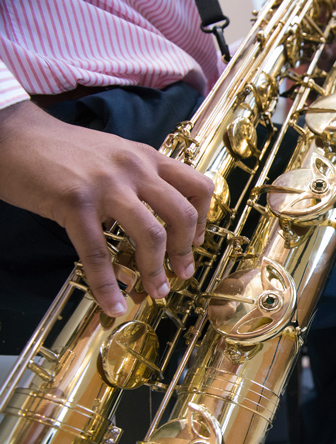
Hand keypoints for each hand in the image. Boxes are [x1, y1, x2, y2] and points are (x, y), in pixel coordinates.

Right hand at [0, 101, 213, 316]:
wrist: (12, 134)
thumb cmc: (62, 150)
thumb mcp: (114, 155)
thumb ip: (139, 179)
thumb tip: (156, 217)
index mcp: (147, 158)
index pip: (198, 187)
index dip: (203, 221)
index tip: (194, 243)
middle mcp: (135, 169)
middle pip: (182, 214)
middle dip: (185, 252)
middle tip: (181, 274)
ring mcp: (107, 186)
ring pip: (150, 235)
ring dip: (155, 271)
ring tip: (154, 291)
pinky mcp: (75, 203)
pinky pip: (98, 253)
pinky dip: (107, 285)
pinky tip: (112, 303)